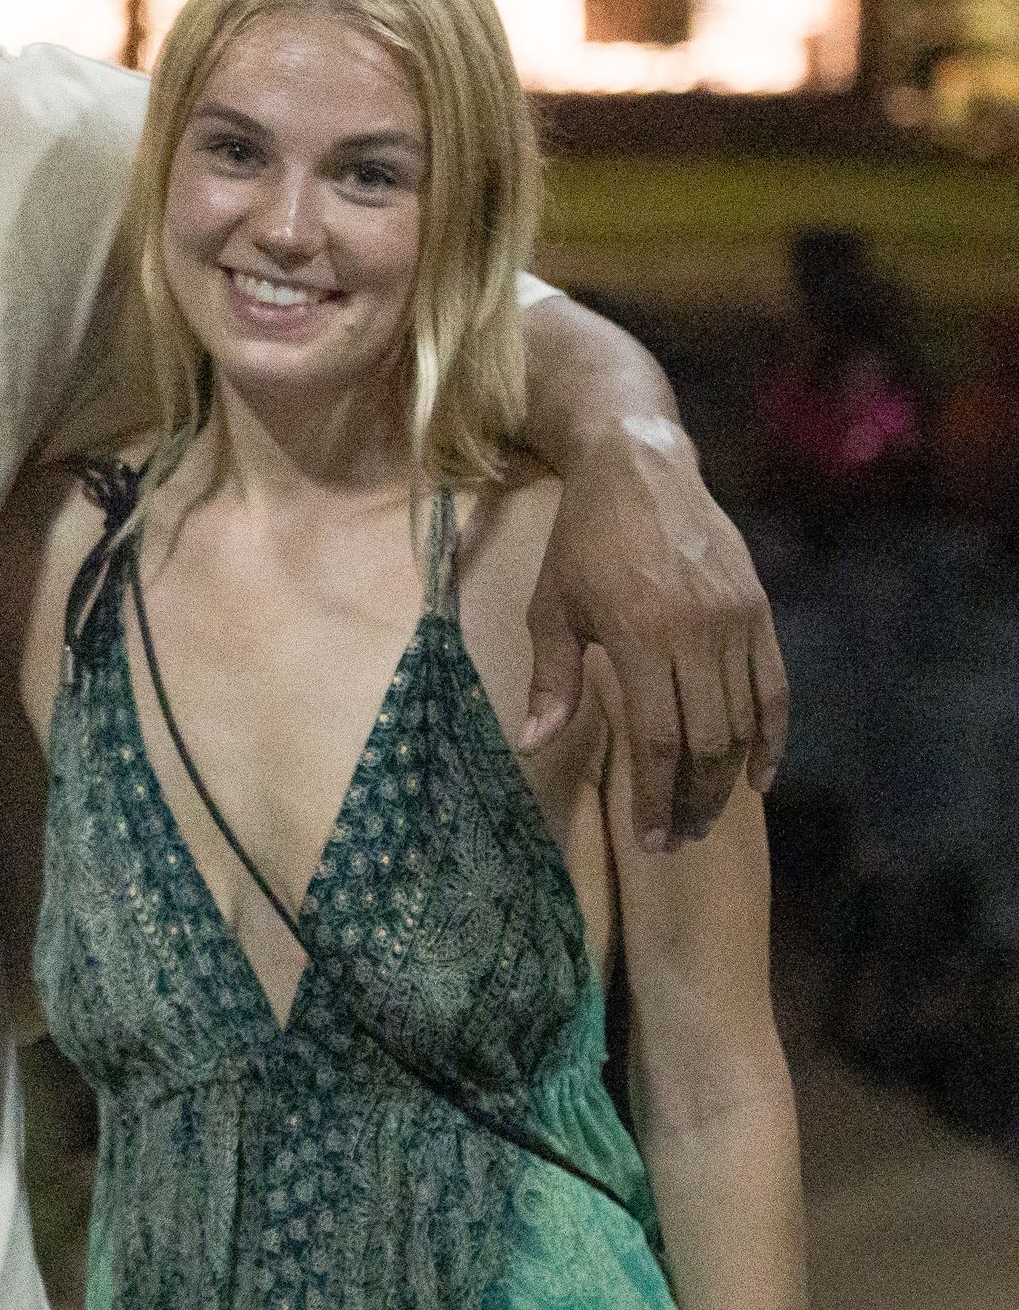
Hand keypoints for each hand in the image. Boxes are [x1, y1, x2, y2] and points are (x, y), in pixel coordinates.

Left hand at [521, 412, 787, 847]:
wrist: (640, 470)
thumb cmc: (582, 543)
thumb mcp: (551, 608)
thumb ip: (551, 679)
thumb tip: (533, 743)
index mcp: (640, 635)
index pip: (658, 739)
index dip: (657, 797)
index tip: (651, 839)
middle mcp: (697, 631)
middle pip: (708, 741)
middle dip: (695, 800)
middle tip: (678, 838)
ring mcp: (737, 621)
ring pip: (745, 722)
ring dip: (729, 778)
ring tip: (706, 814)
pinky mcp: (761, 611)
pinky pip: (776, 688)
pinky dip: (772, 737)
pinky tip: (759, 776)